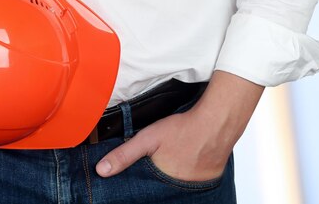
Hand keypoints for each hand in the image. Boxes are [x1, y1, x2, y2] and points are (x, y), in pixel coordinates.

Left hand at [95, 108, 230, 181]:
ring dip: (169, 181)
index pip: (144, 196)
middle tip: (156, 166)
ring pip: (175, 188)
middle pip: (159, 192)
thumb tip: (102, 170)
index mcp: (162, 183)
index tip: (133, 184)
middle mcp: (179, 190)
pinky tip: (183, 163)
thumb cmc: (184, 129)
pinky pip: (191, 184)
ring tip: (170, 163)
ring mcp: (195, 188)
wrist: (216, 123)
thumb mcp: (148, 139)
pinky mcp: (208, 181)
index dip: (139, 189)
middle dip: (152, 186)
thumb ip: (124, 155)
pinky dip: (184, 176)